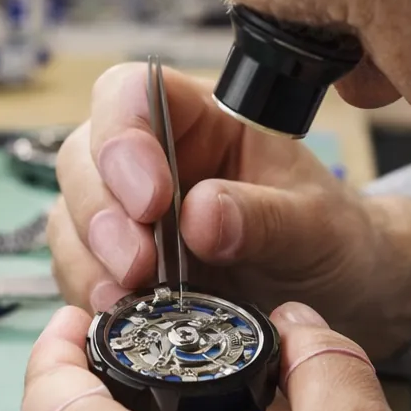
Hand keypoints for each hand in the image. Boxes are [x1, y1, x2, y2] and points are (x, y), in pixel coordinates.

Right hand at [49, 62, 410, 359]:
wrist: (340, 295)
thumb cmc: (331, 238)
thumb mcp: (318, 226)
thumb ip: (266, 217)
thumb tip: (200, 215)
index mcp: (201, 119)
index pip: (132, 94)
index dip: (124, 136)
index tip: (153, 198)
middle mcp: (152, 157)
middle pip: (84, 157)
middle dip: (101, 212)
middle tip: (138, 264)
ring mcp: (127, 212)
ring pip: (70, 216)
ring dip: (89, 259)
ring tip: (128, 299)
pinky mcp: (118, 266)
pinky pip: (77, 272)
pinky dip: (90, 294)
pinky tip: (119, 316)